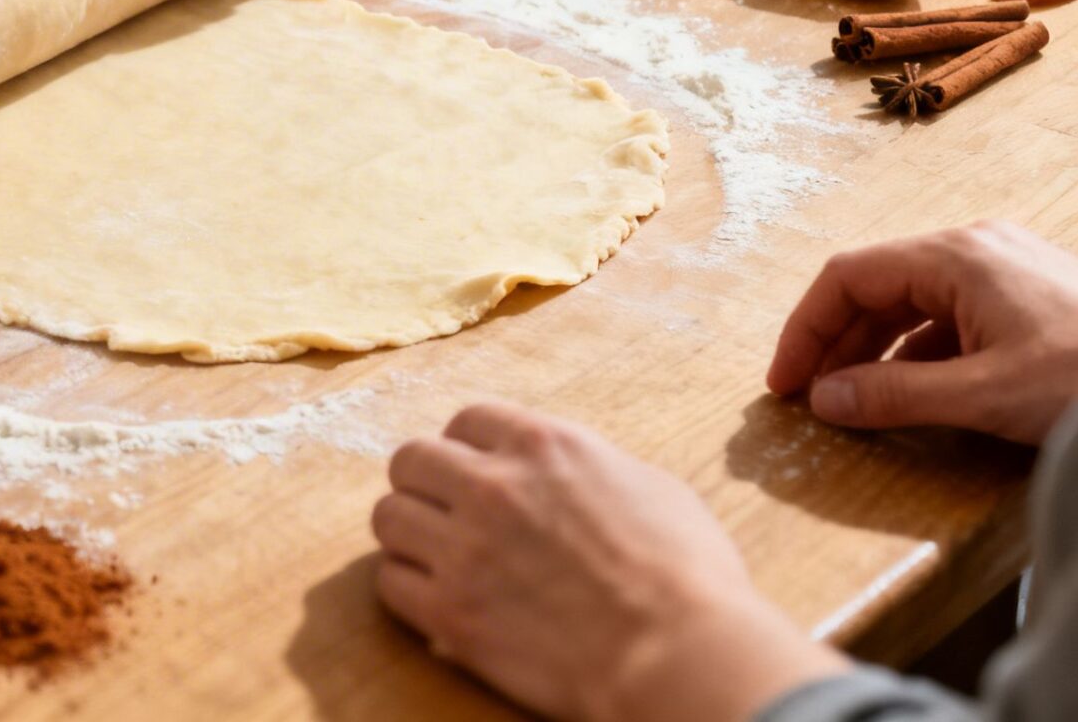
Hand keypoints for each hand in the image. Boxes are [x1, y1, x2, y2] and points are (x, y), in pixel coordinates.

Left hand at [373, 403, 846, 721]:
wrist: (679, 656)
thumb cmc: (689, 577)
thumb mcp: (650, 487)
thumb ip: (588, 469)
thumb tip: (567, 476)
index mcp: (542, 446)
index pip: (466, 420)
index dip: (467, 447)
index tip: (473, 471)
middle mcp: (492, 486)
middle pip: (411, 460)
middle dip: (424, 484)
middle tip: (444, 513)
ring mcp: (464, 549)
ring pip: (388, 518)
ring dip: (408, 534)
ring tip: (433, 556)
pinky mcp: (450, 612)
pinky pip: (390, 584)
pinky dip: (407, 589)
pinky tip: (434, 600)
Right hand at [770, 221, 1077, 445]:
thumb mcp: (985, 394)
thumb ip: (896, 395)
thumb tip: (825, 400)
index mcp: (957, 255)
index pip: (848, 278)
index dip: (806, 330)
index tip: (785, 383)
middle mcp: (976, 250)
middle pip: (876, 288)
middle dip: (837, 344)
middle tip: (812, 398)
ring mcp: (1004, 272)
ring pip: (912, 304)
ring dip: (875, 351)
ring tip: (854, 401)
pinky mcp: (1026, 300)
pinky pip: (949, 319)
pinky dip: (917, 355)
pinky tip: (913, 394)